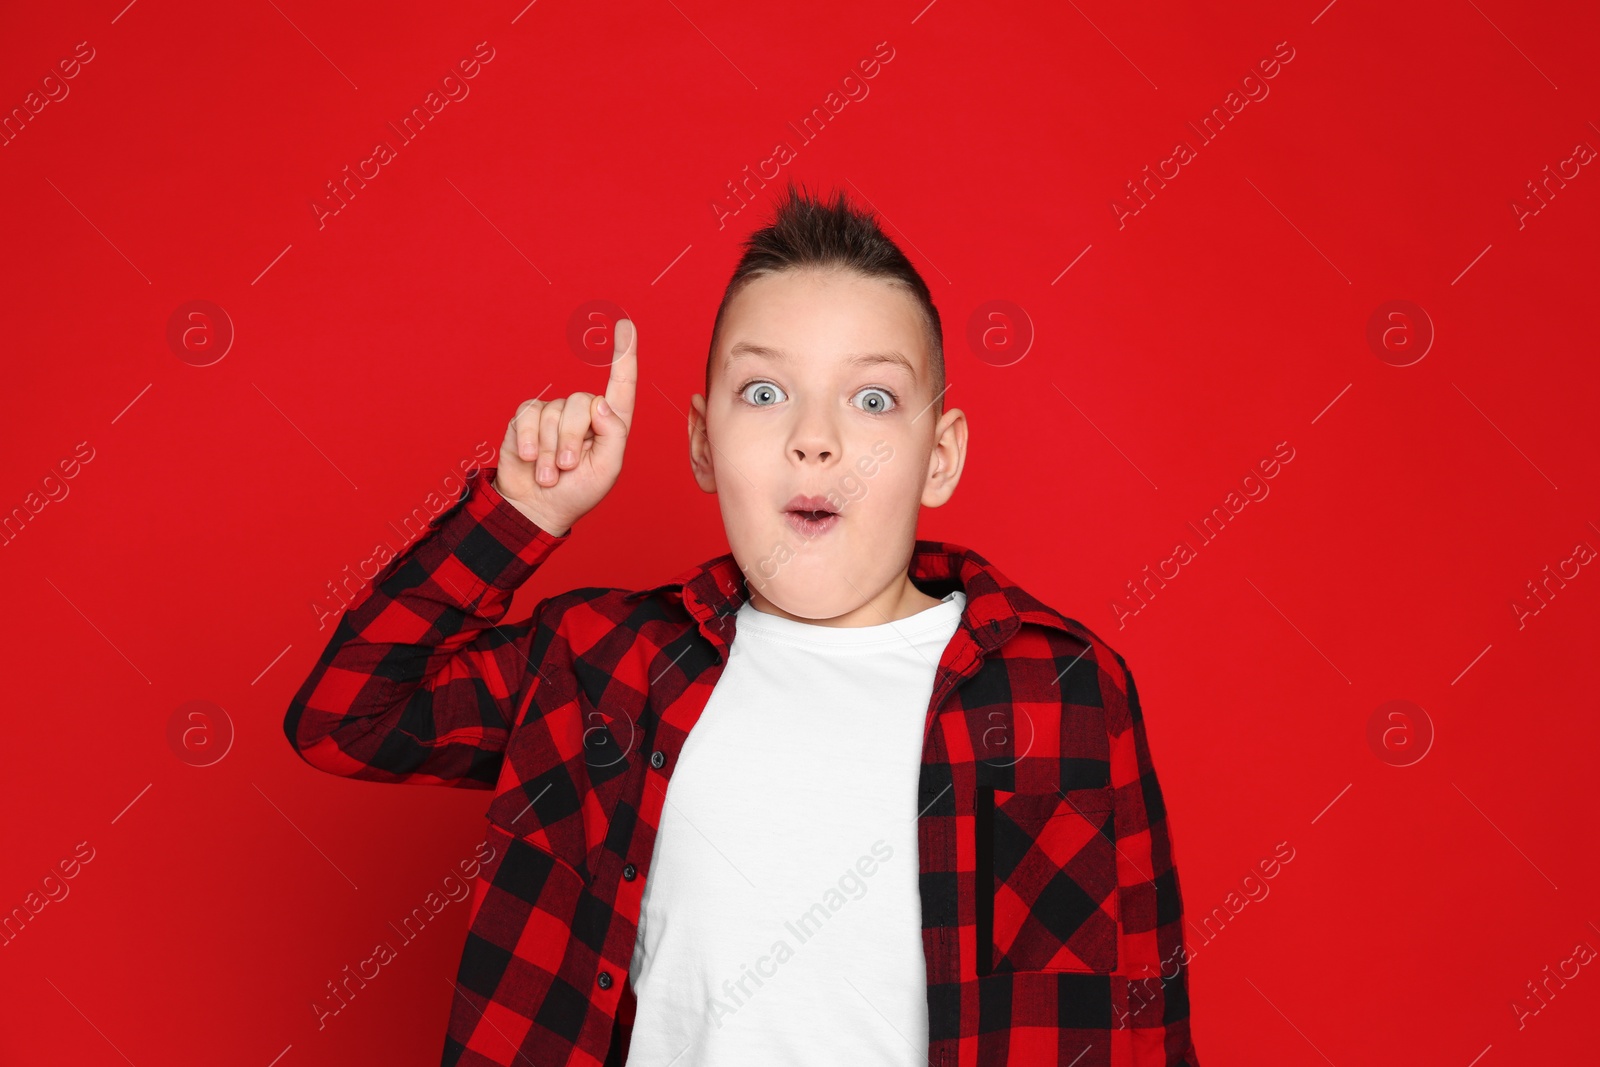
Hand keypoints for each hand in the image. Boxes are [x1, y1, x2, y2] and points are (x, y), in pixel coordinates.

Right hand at [492, 318, 636, 535]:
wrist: (537, 507)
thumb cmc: (578, 491)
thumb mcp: (607, 469)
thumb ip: (613, 434)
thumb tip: (600, 401)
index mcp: (609, 423)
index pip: (621, 384)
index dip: (624, 354)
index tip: (625, 325)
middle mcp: (584, 413)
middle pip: (582, 403)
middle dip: (572, 441)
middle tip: (567, 469)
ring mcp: (554, 413)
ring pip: (555, 414)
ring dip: (551, 451)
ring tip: (550, 473)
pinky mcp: (527, 418)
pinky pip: (529, 416)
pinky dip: (530, 441)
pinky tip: (531, 458)